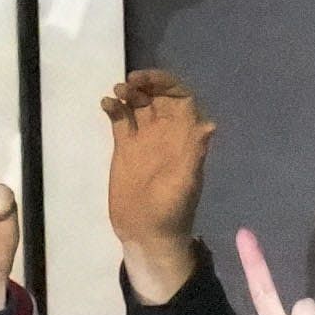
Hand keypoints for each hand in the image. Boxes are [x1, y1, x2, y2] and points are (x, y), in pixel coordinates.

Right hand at [100, 67, 214, 294]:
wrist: (146, 233)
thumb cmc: (171, 209)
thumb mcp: (186, 182)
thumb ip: (194, 153)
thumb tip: (208, 125)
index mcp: (184, 135)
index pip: (180, 97)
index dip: (166, 83)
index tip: (148, 81)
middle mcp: (165, 131)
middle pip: (158, 95)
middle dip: (146, 83)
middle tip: (129, 83)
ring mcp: (144, 137)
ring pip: (138, 103)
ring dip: (128, 92)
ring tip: (117, 93)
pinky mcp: (124, 146)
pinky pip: (120, 119)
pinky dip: (113, 107)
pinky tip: (106, 104)